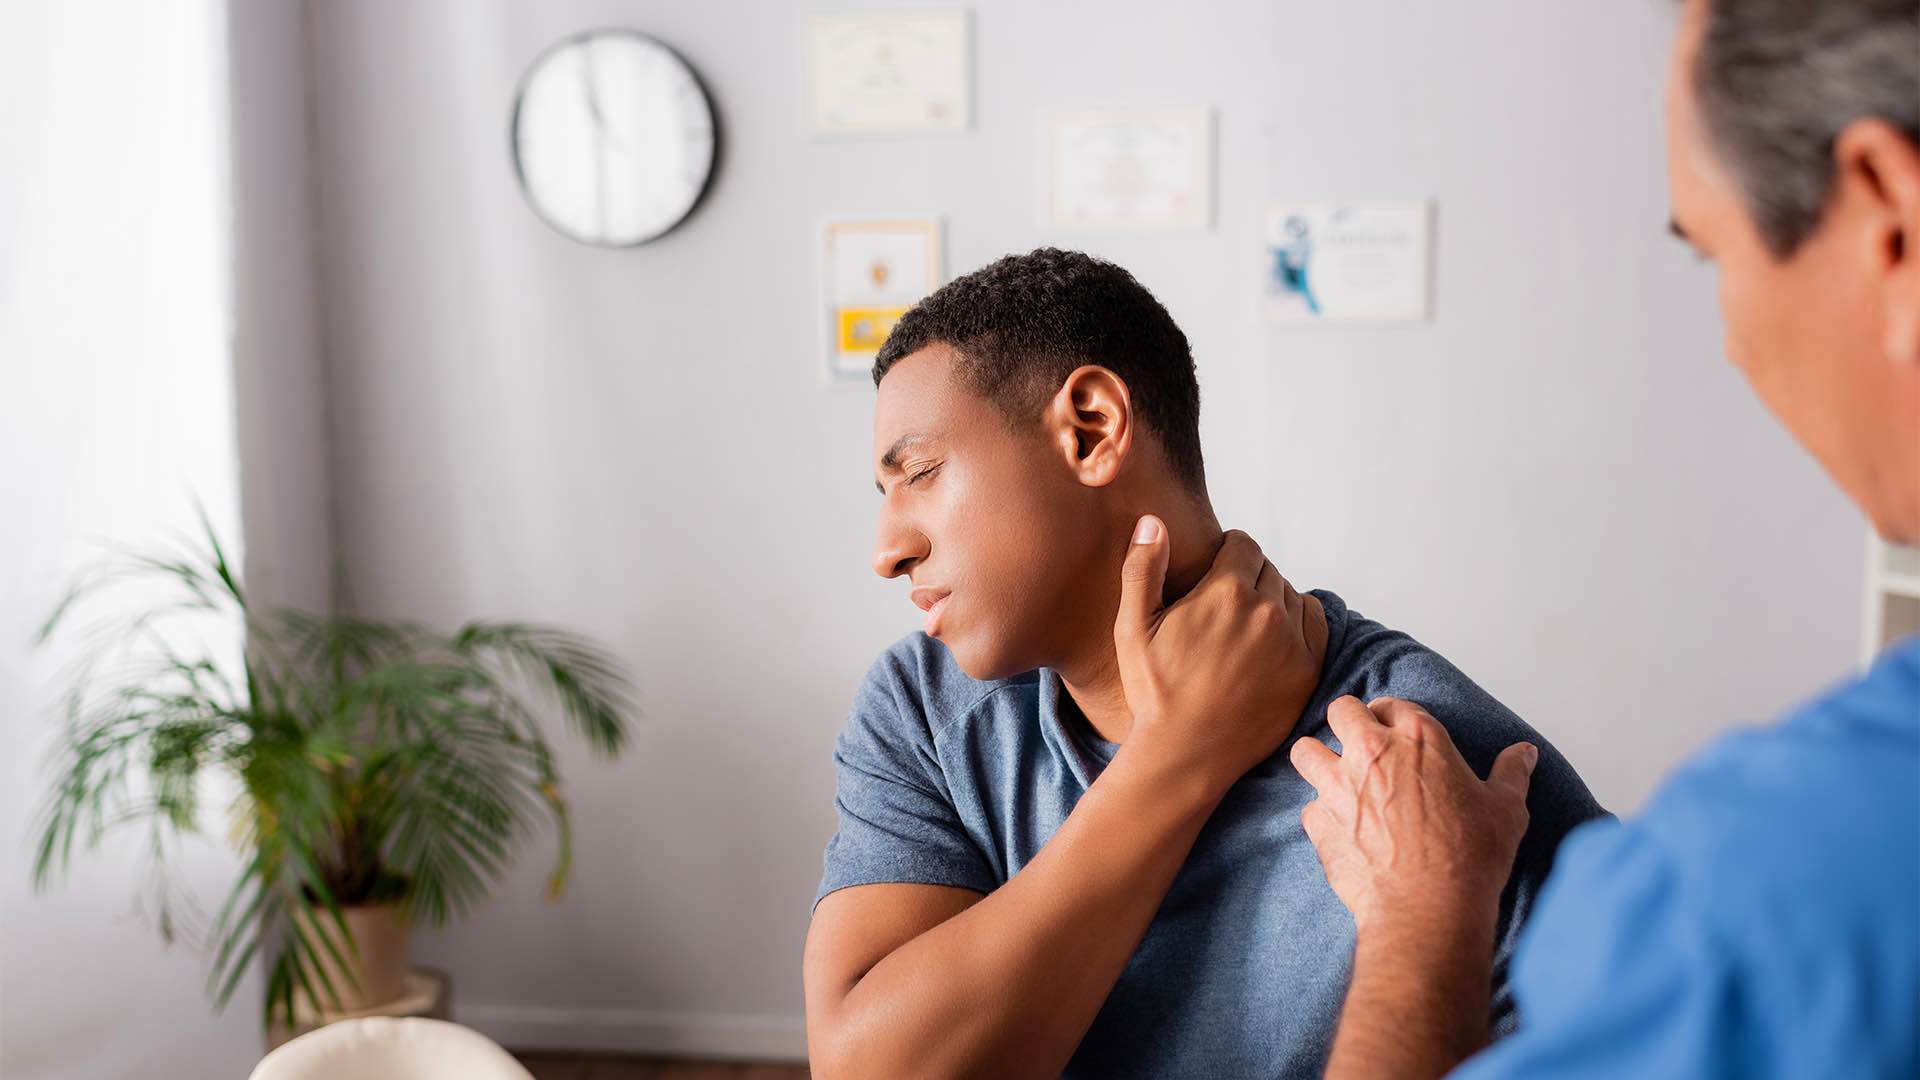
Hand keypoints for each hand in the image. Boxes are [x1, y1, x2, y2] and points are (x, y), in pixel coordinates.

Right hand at [1114, 517, 1326, 794]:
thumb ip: (1143, 568)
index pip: (1244, 544)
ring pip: (1290, 594)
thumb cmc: (1155, 691)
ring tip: (1246, 625)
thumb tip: (1153, 521)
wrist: (1187, 753)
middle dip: (1248, 577)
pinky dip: (1298, 622)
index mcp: (1226, 591)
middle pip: (1268, 568)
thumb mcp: (1133, 627)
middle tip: (1225, 605)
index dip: (1228, 553)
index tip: (1216, 570)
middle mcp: (1267, 610)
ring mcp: (1293, 641)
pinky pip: (1315, 623)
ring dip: (1272, 600)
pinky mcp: (1308, 669)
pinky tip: (1273, 638)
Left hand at [1290, 696, 1535, 934]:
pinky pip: (1309, 806)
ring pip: (1306, 751)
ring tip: (1337, 780)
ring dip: (1319, 760)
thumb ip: (1511, 773)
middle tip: (1362, 747)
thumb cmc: (1470, 857)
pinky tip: (1342, 830)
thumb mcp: (1506, 809)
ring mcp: (1337, 785)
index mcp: (1418, 737)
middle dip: (1349, 724)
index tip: (1395, 733)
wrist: (1427, 908)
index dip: (1391, 717)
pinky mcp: (1318, 821)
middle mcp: (1371, 751)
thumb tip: (1524, 753)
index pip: (1391, 704)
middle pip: (1341, 711)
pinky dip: (1322, 815)